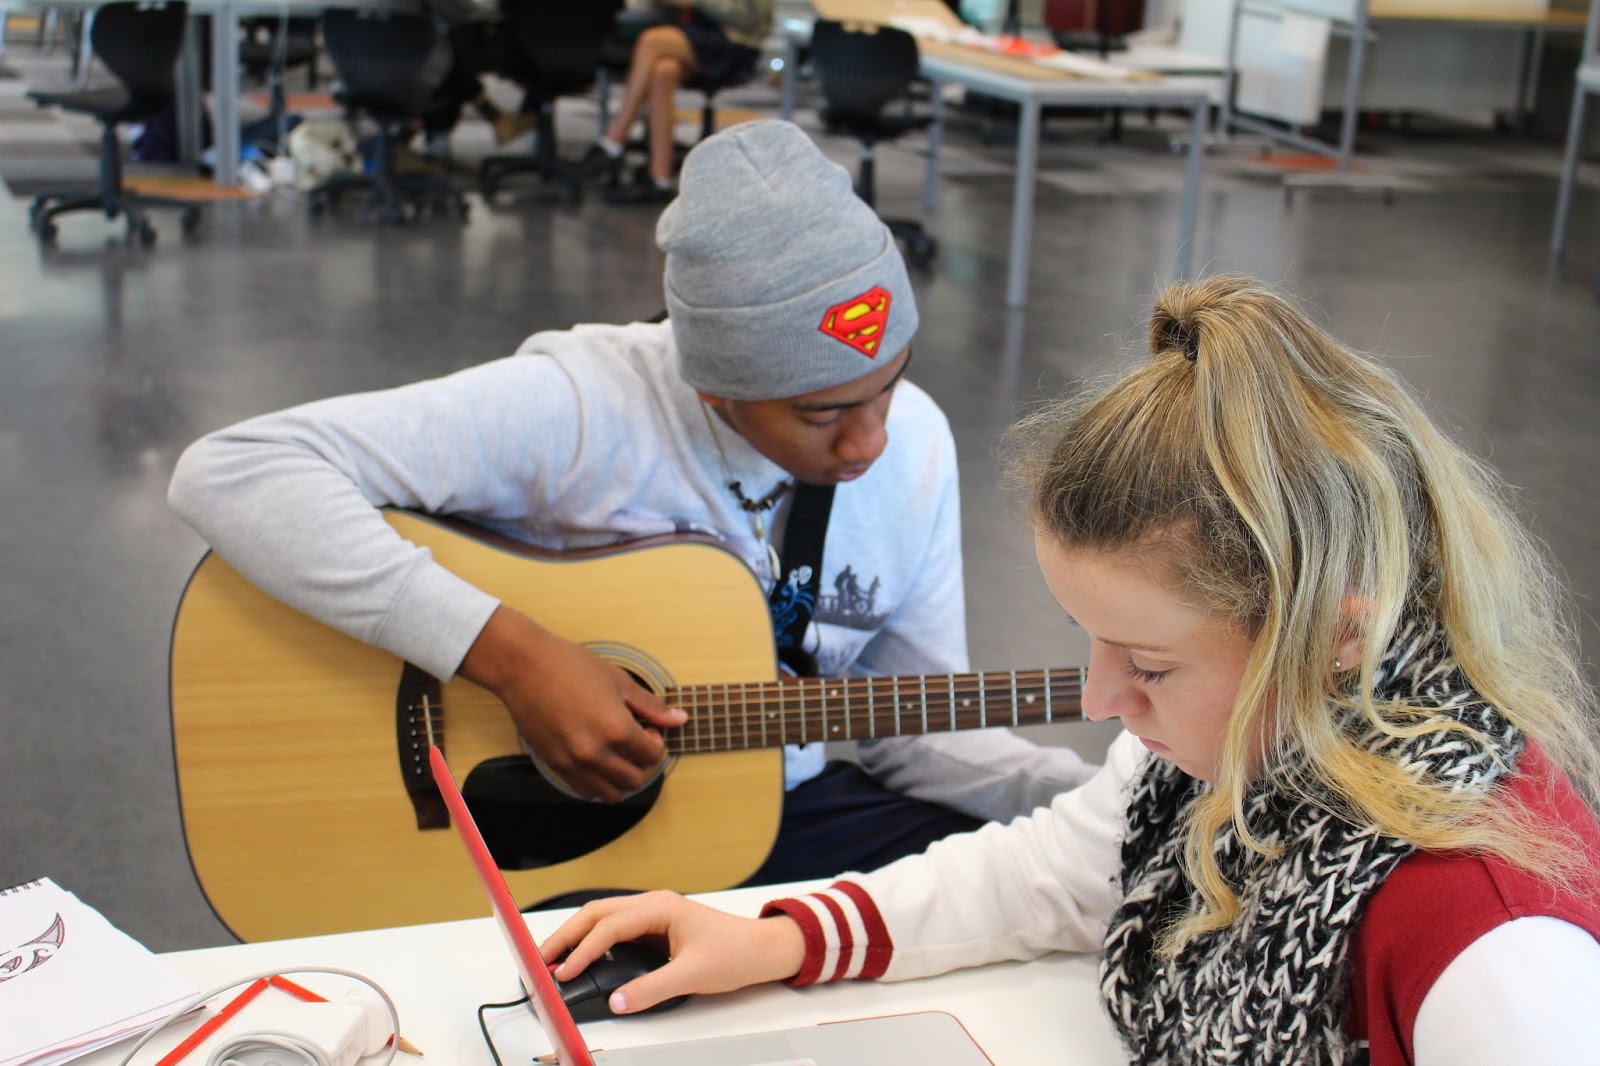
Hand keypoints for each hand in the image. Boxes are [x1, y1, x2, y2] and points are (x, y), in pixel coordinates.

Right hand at [459, 607, 685, 801]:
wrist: (524, 667)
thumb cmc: (570, 666)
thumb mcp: (619, 681)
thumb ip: (651, 706)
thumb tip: (679, 718)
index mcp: (616, 729)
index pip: (652, 756)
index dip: (656, 744)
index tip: (648, 731)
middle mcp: (595, 752)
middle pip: (635, 779)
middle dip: (643, 764)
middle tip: (636, 743)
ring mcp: (573, 763)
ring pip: (611, 793)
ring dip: (622, 779)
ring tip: (618, 755)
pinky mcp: (555, 765)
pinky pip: (585, 791)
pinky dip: (597, 783)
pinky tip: (597, 760)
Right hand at [540, 891, 806, 1012]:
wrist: (761, 949)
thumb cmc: (736, 952)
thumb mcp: (692, 974)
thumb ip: (652, 989)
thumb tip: (618, 1001)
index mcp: (660, 907)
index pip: (609, 926)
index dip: (583, 950)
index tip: (564, 970)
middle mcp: (653, 905)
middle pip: (598, 913)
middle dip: (567, 934)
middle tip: (542, 957)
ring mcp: (653, 915)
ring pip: (604, 918)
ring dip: (578, 936)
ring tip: (554, 958)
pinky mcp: (656, 928)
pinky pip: (616, 930)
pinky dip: (595, 942)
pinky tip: (584, 958)